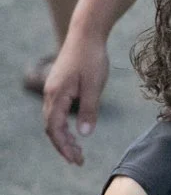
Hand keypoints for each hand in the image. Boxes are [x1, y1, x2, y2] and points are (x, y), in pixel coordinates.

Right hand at [44, 32, 108, 164]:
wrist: (86, 34)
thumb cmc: (92, 58)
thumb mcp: (95, 85)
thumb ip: (89, 110)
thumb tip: (84, 135)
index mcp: (57, 95)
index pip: (55, 129)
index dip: (64, 146)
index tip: (76, 160)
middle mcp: (50, 94)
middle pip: (51, 127)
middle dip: (63, 146)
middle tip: (79, 161)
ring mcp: (53, 90)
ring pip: (53, 120)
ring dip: (64, 137)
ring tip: (78, 151)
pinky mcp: (59, 86)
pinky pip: (57, 112)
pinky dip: (64, 125)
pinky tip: (75, 132)